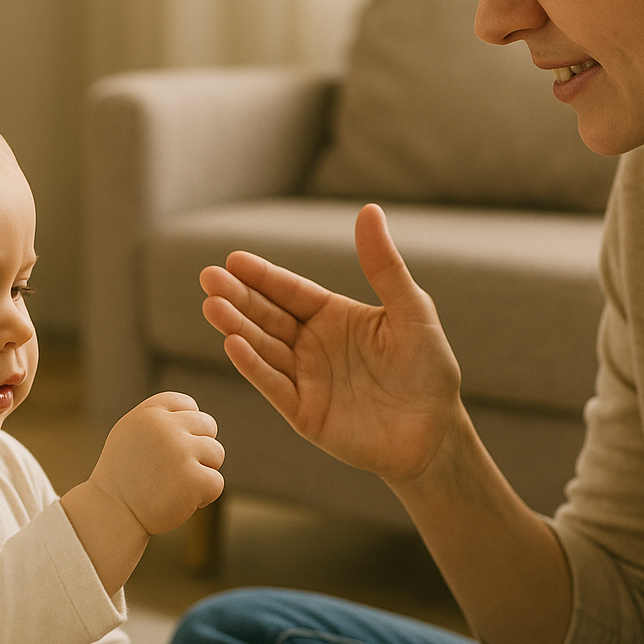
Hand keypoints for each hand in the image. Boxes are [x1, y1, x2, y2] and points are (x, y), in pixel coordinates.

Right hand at [91, 392, 224, 535]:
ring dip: (203, 471)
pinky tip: (180, 500)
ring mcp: (180, 452)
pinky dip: (204, 496)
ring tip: (176, 484)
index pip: (187, 404)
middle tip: (176, 469)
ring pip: (217, 453)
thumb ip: (159, 420)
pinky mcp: (193, 479)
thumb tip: (196, 414)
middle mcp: (165, 427)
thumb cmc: (122, 477)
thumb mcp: (131, 434)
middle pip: (208, 426)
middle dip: (199, 448)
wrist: (112, 513)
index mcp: (149, 413)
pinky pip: (216, 482)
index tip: (173, 447)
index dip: (187, 427)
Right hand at [200, 204, 461, 488]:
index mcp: (333, 317)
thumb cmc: (428, 370)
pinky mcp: (304, 413)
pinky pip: (274, 386)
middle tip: (209, 278)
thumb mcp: (411, 310)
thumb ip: (384, 266)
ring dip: (237, 327)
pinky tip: (234, 345)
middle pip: (267, 316)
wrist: (434, 433)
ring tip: (213, 306)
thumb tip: (369, 210)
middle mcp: (312, 346)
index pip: (290, 292)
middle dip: (238, 297)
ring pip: (263, 348)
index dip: (262, 276)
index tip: (233, 259)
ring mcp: (305, 380)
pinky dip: (253, 366)